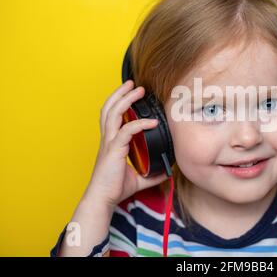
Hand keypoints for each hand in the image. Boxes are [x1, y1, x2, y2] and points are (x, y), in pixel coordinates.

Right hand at [83, 80, 168, 208]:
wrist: (102, 199)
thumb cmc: (114, 188)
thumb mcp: (138, 178)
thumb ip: (151, 173)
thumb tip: (167, 171)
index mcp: (111, 142)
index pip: (111, 116)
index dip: (119, 102)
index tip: (131, 93)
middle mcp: (108, 139)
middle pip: (109, 108)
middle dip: (121, 93)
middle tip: (133, 83)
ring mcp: (109, 143)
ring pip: (113, 113)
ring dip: (126, 99)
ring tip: (138, 90)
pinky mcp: (114, 150)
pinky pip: (126, 131)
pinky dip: (139, 124)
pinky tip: (151, 122)